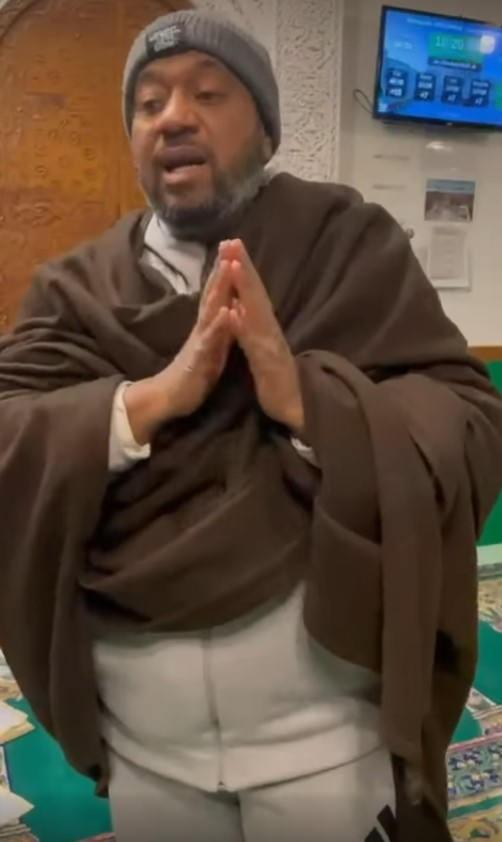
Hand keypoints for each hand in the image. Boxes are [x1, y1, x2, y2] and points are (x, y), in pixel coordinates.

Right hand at [125, 251, 233, 443]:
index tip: (234, 247)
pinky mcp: (199, 358)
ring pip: (211, 310)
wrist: (168, 397)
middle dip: (223, 268)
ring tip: (230, 266)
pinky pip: (210, 339)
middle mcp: (202, 327)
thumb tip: (229, 309)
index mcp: (207, 325)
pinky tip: (227, 310)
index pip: (216, 293)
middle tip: (230, 242)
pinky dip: (219, 324)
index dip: (225, 270)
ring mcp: (199, 340)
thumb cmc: (192, 373)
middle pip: (213, 293)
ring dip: (220, 287)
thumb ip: (218, 328)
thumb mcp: (210, 345)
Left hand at [220, 239, 305, 437]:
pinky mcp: (267, 363)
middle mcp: (269, 328)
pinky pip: (252, 343)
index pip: (251, 291)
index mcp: (263, 324)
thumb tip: (242, 302)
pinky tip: (234, 312)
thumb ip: (252, 324)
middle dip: (244, 266)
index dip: (242, 266)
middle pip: (255, 293)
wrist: (292, 405)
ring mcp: (269, 344)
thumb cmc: (274, 376)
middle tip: (233, 240)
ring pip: (256, 312)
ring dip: (245, 289)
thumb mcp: (259, 345)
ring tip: (234, 265)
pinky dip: (243, 327)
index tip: (231, 242)